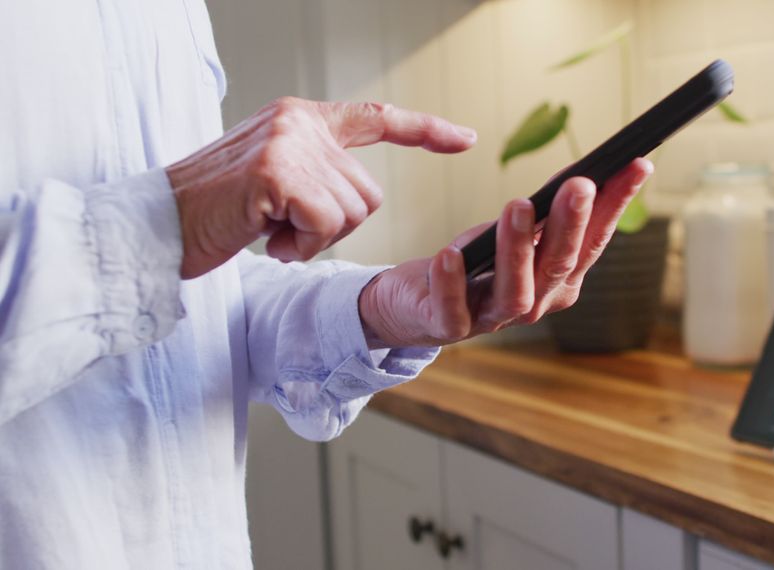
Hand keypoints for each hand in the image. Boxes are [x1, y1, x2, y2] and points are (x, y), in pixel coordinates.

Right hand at [166, 97, 475, 277]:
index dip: (424, 129)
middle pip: (368, 193)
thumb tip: (357, 197)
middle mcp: (299, 122)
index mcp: (301, 120)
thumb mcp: (273, 182)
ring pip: (352, 212)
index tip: (465, 137)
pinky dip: (299, 245)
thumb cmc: (214, 214)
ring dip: (313, 239)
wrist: (155, 227)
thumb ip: (316, 173)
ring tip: (266, 229)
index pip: (376, 117)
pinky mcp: (278, 173)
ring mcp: (288, 144)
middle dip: (334, 226)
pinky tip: (263, 237)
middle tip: (281, 227)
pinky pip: (326, 224)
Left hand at [358, 158, 653, 347]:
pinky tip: (450, 254)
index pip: (594, 240)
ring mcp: (494, 319)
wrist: (417, 304)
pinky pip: (454, 309)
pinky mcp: (450, 326)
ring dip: (518, 248)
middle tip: (580, 184)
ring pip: (516, 290)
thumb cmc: (475, 264)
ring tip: (518, 205)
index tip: (637, 165)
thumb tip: (582, 176)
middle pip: (560, 264)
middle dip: (571, 224)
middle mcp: (536, 302)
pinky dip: (452, 283)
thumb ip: (546, 214)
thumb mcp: (514, 233)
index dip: (616, 205)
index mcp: (559, 280)